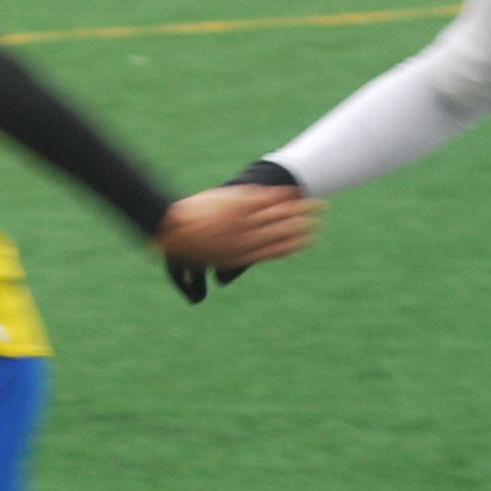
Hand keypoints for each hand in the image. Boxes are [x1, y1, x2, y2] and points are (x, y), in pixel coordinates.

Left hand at [159, 181, 321, 301]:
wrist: (172, 227)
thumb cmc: (180, 250)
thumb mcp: (191, 266)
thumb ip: (201, 280)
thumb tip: (198, 299)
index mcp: (240, 255)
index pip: (273, 250)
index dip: (291, 244)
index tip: (306, 240)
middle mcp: (248, 239)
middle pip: (281, 230)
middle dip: (301, 225)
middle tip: (318, 222)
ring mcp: (244, 220)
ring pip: (277, 214)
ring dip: (298, 209)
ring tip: (315, 205)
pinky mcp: (238, 202)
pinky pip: (265, 198)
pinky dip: (280, 194)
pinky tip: (293, 191)